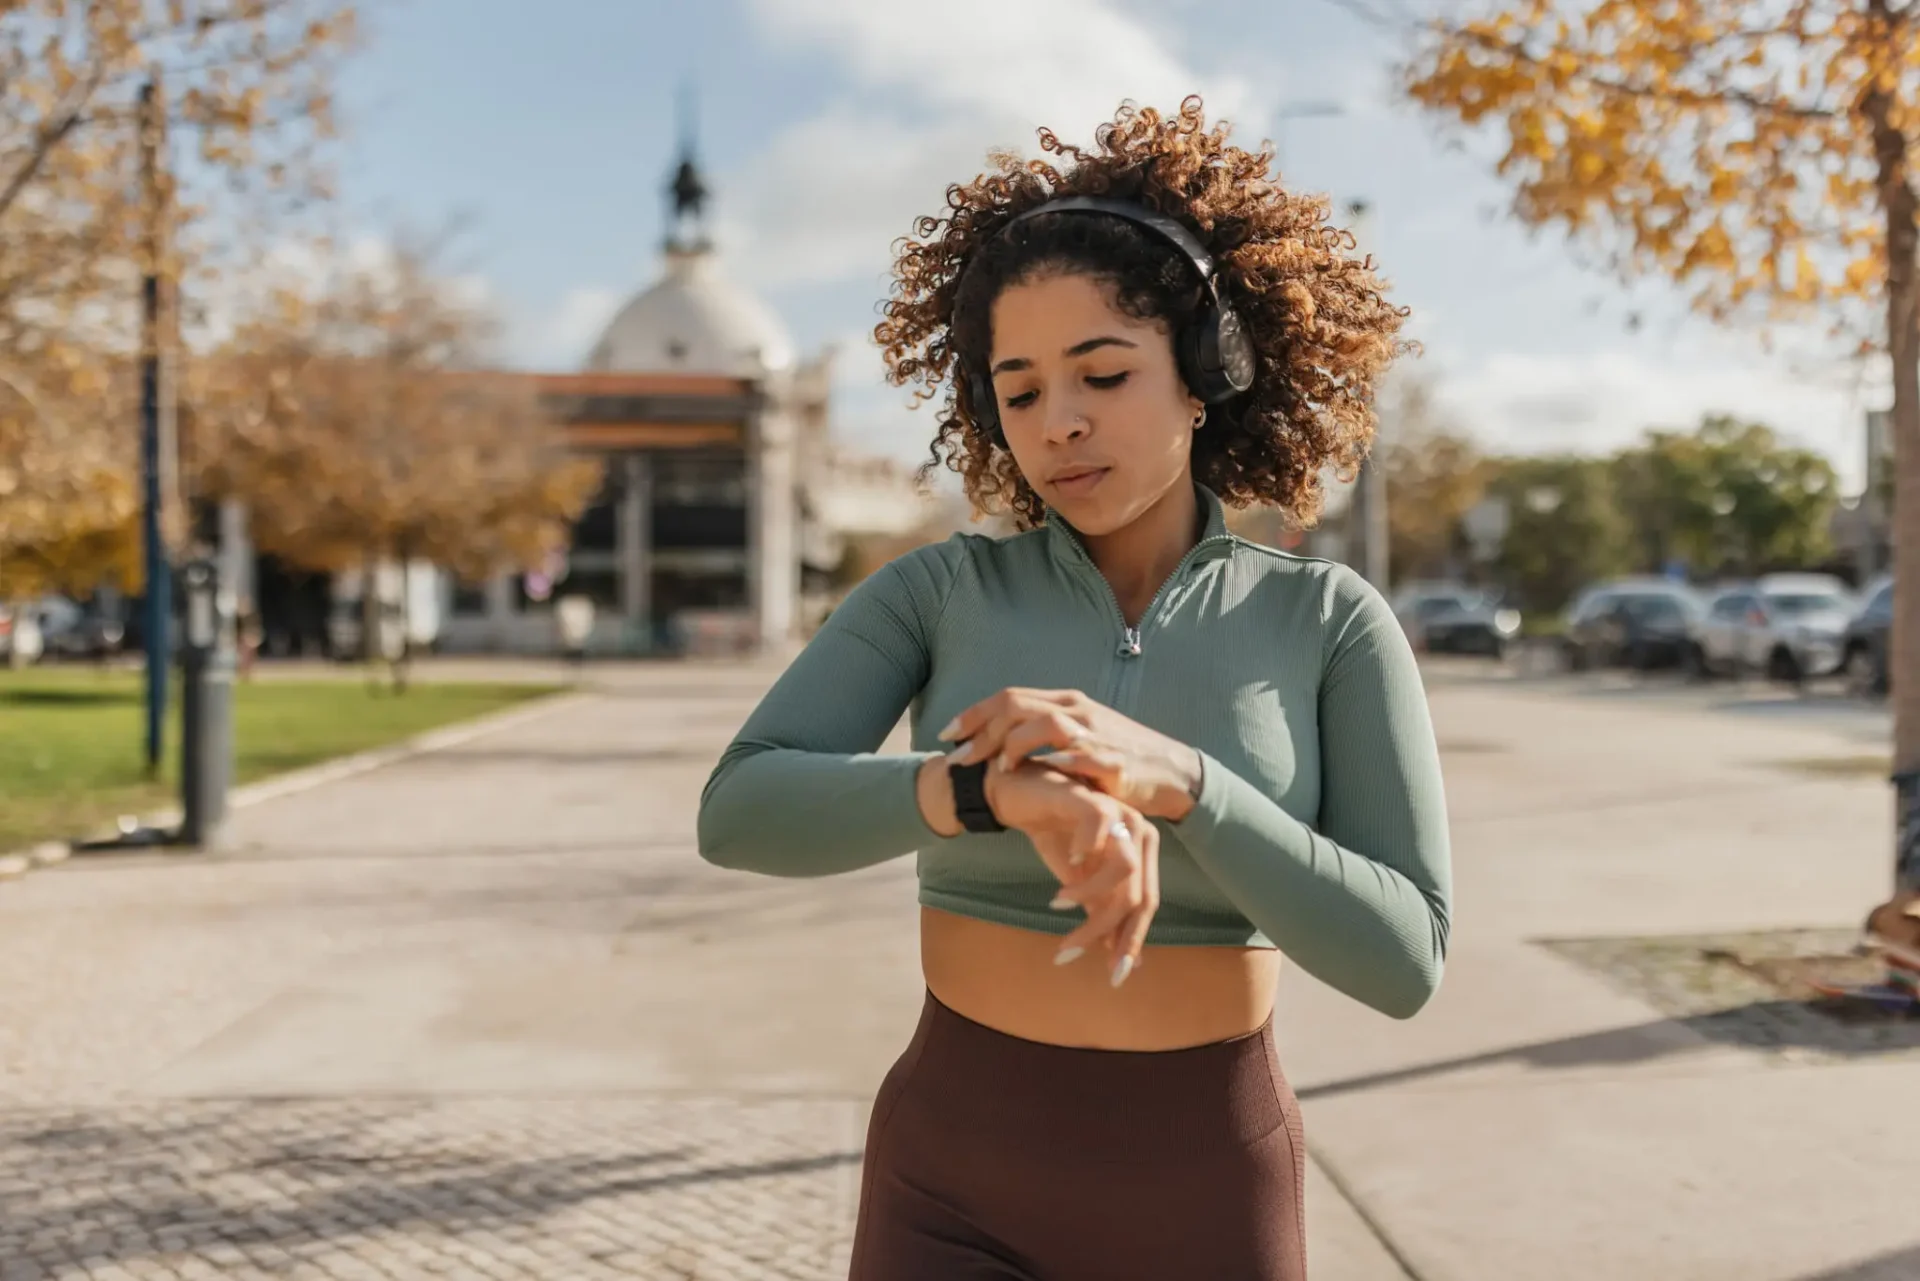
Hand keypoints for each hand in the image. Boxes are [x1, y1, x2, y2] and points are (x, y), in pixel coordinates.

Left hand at [941, 688, 1201, 821]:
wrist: (1172, 772)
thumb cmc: (1119, 758)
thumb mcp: (1080, 735)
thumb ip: (1043, 734)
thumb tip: (998, 740)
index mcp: (1066, 702)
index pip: (1009, 697)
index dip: (973, 714)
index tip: (946, 734)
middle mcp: (1078, 711)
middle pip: (1017, 708)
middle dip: (981, 732)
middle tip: (958, 758)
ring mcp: (1096, 734)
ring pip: (1044, 725)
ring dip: (1013, 745)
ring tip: (996, 769)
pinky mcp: (1113, 762)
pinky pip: (1080, 757)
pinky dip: (1054, 763)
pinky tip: (1033, 776)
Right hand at [982, 764, 1160, 985]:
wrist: (1017, 795)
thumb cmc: (1053, 835)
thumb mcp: (1079, 883)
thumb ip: (1103, 912)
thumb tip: (1126, 960)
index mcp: (1142, 851)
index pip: (1146, 903)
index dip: (1132, 941)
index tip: (1113, 976)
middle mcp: (1139, 830)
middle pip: (1137, 894)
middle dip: (1105, 930)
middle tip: (1069, 951)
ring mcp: (1119, 812)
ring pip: (1124, 871)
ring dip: (1089, 898)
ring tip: (1057, 906)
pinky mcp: (1093, 800)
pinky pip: (1099, 836)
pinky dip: (1081, 865)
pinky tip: (1059, 879)